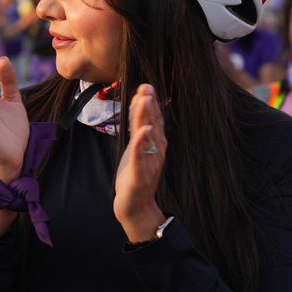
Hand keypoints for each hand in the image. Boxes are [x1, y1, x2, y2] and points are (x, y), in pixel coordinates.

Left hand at [115, 84, 168, 238]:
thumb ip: (140, 129)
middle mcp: (156, 151)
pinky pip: (141, 157)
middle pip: (153, 124)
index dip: (151, 103)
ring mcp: (149, 162)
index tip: (146, 86)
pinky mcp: (140, 174)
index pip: (154, 120)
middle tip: (146, 87)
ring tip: (144, 100)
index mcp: (155, 145)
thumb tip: (140, 105)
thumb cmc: (135, 175)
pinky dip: (142, 143)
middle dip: (150, 105)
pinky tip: (143, 131)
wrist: (135, 205)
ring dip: (146, 118)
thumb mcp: (137, 148)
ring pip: (147, 137)